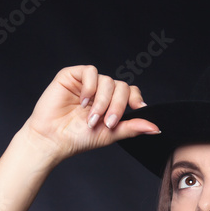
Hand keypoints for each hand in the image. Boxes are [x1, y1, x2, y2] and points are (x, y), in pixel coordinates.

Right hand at [22, 64, 159, 161]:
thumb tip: (156, 129)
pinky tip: (82, 102)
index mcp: (110, 104)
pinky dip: (90, 87)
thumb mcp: (111, 134)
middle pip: (121, 86)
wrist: (53, 139)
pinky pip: (90, 71)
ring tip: (91, 118)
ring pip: (107, 80)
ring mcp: (87, 83)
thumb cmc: (78, 138)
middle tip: (107, 123)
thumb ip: (132, 128)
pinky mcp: (72, 75)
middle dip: (117, 105)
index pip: (130, 92)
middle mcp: (100, 91)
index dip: (136, 99)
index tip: (137, 109)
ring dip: (102, 101)